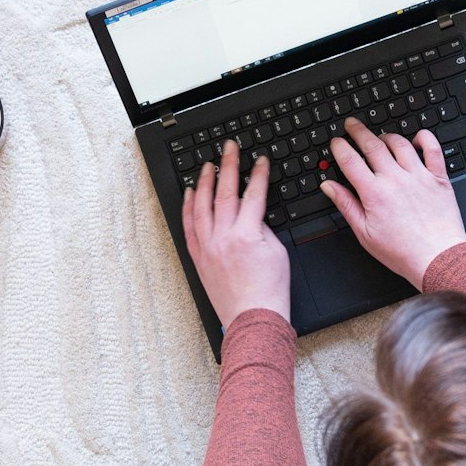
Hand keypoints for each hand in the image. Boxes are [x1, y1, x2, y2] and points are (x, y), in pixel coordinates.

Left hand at [183, 140, 291, 327]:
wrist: (253, 318)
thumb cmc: (270, 291)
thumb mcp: (277, 252)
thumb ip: (263, 228)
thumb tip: (251, 213)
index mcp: (247, 235)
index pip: (253, 194)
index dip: (258, 173)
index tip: (260, 160)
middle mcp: (223, 237)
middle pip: (225, 192)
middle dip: (228, 165)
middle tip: (229, 148)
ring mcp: (208, 247)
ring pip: (201, 205)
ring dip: (204, 181)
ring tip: (207, 165)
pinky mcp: (199, 257)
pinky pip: (189, 226)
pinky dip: (188, 207)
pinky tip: (190, 193)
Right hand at [321, 118, 465, 289]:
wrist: (437, 258)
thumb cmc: (402, 251)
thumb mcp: (365, 233)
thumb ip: (346, 205)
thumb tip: (329, 186)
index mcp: (374, 193)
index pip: (350, 160)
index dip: (340, 147)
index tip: (336, 142)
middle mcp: (395, 179)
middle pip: (372, 145)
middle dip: (358, 131)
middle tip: (351, 125)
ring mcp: (418, 176)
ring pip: (399, 143)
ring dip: (387, 135)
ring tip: (380, 136)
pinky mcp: (438, 178)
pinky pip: (432, 148)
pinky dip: (424, 138)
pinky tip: (417, 138)